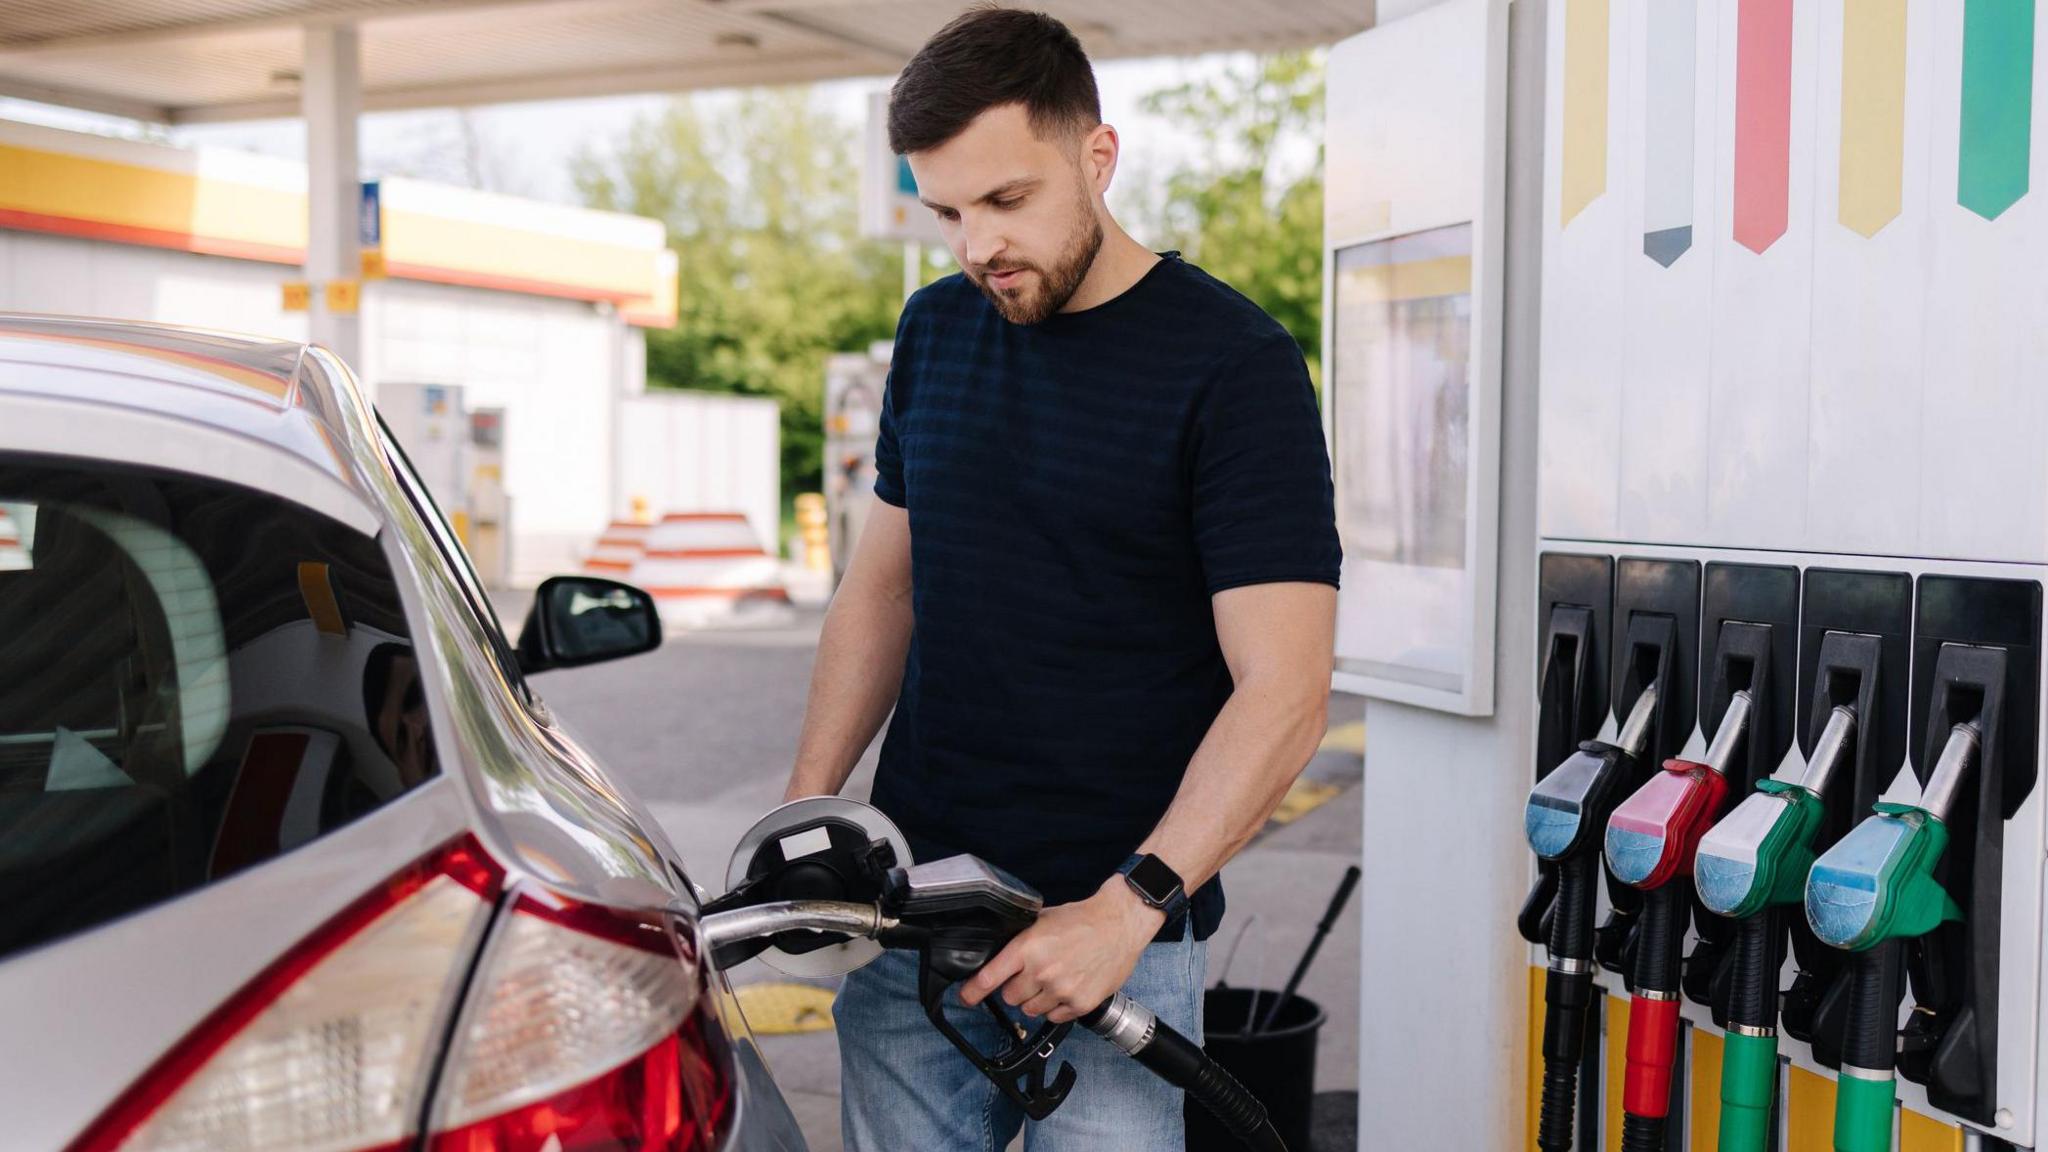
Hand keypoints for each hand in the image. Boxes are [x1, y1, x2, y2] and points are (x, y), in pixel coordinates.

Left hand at [959, 876, 1165, 1022]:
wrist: (1119, 924)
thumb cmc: (1082, 920)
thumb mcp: (1042, 920)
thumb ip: (1020, 941)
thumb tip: (999, 958)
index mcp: (1028, 947)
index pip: (990, 977)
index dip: (973, 991)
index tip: (966, 998)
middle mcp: (1042, 971)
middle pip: (1010, 997)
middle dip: (1016, 987)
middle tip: (1032, 974)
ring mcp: (1062, 990)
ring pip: (1030, 1010)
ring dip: (1036, 999)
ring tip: (1053, 979)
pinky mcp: (1080, 1003)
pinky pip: (1054, 1017)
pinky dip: (1057, 1007)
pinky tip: (1067, 988)